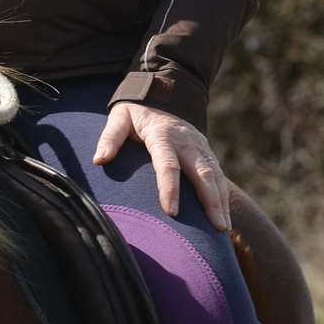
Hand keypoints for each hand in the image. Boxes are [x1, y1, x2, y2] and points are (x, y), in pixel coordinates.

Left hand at [93, 101, 230, 230]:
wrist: (160, 94)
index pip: (168, 164)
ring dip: (221, 202)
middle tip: (216, 228)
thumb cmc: (136, 112)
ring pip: (215, 175)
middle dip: (210, 201)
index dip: (169, 188)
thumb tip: (99, 160)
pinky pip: (218, 174)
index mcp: (162, 135)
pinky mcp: (206, 151)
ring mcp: (199, 145)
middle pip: (202, 173)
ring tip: (223, 229)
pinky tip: (224, 216)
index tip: (171, 212)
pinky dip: (224, 195)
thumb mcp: (119, 118)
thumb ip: (110, 138)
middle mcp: (186, 141)